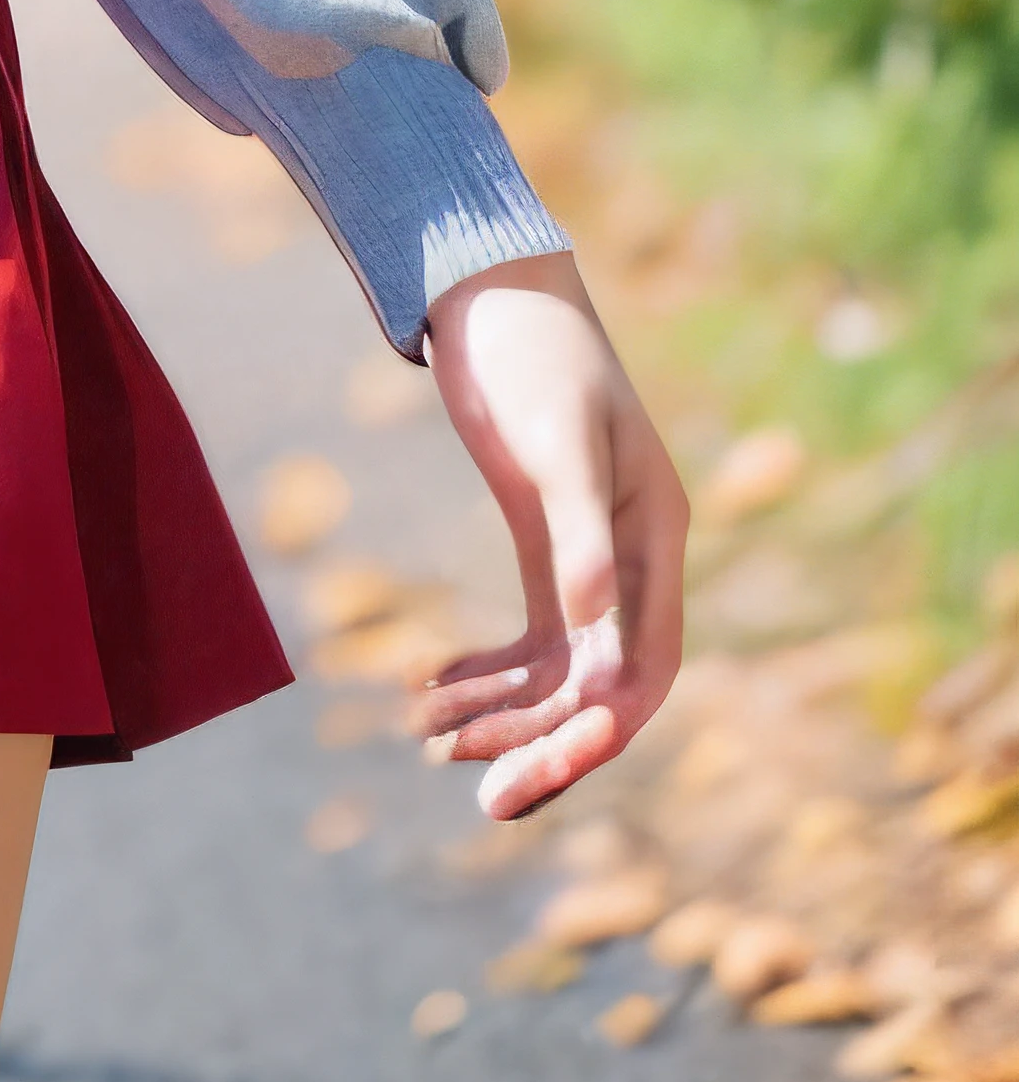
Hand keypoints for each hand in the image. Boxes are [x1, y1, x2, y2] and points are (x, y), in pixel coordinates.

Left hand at [415, 250, 687, 820]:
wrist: (489, 289)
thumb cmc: (532, 355)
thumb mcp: (554, 438)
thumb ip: (574, 529)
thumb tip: (588, 622)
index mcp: (656, 541)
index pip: (642, 670)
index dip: (596, 731)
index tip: (533, 774)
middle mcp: (631, 563)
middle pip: (598, 687)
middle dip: (541, 743)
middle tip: (475, 792)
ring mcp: (587, 557)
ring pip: (556, 670)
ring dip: (501, 711)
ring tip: (426, 733)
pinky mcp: (543, 543)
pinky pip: (527, 637)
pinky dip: (485, 670)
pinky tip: (431, 685)